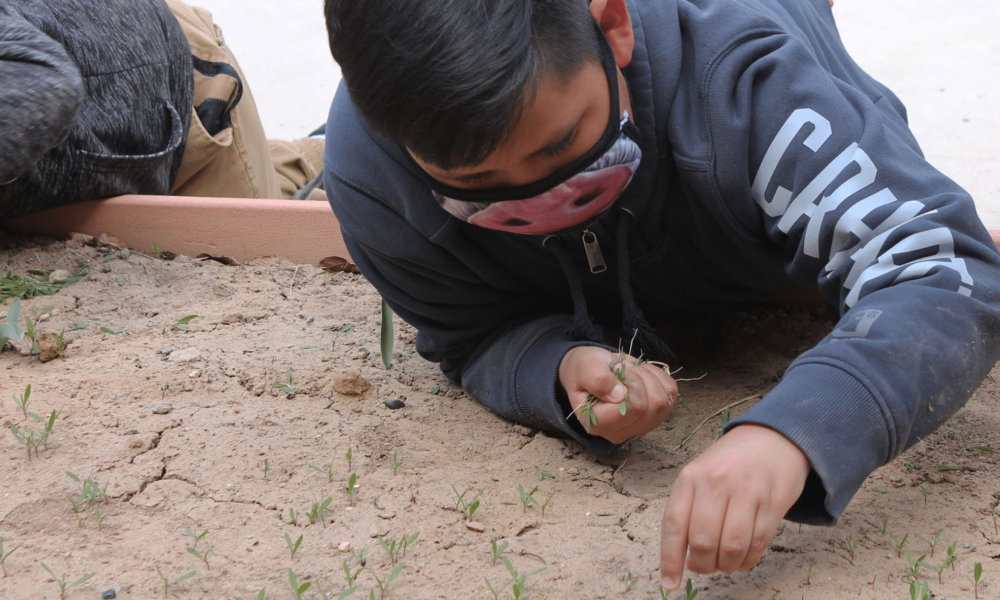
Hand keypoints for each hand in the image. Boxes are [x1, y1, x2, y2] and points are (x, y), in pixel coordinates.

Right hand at [558, 345, 676, 443]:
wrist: (592, 370)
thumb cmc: (584, 369)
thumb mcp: (584, 368)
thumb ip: (598, 380)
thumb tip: (620, 396)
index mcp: (598, 423)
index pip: (634, 408)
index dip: (632, 384)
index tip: (616, 371)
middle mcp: (620, 431)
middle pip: (652, 406)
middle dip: (640, 378)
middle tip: (622, 370)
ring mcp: (639, 426)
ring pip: (664, 401)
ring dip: (649, 377)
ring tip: (630, 372)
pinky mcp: (654, 416)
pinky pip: (671, 393)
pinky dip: (658, 376)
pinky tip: (640, 374)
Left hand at [659, 424, 809, 589]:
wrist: (773, 438)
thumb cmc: (730, 463)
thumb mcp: (700, 475)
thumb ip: (689, 511)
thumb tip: (684, 559)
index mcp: (690, 477)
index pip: (674, 524)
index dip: (670, 559)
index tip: (669, 583)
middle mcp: (716, 483)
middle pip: (702, 541)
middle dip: (702, 565)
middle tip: (705, 567)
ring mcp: (746, 491)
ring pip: (731, 547)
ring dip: (726, 566)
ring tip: (725, 563)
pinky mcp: (772, 502)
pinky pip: (757, 544)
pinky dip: (748, 561)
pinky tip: (743, 559)